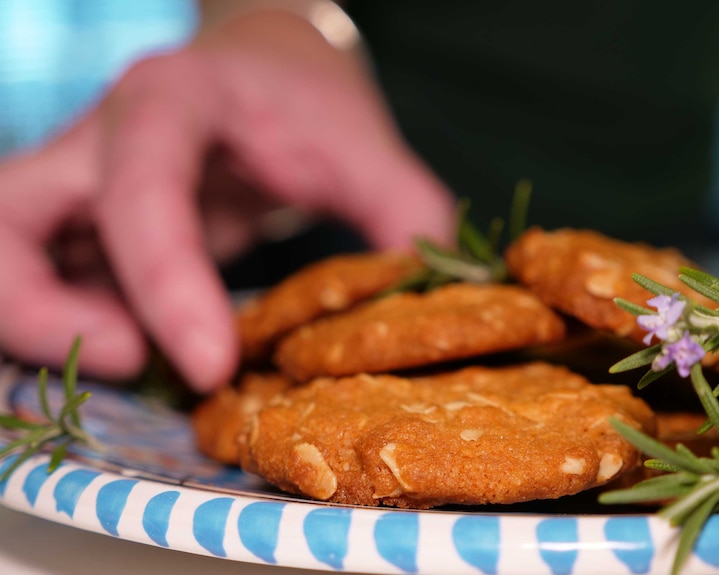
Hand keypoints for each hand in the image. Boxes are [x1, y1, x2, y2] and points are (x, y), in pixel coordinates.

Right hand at [0, 10, 454, 391]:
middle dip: (43, 310)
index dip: (166, 284)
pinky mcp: (81, 222)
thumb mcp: (366, 146)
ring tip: (140, 360)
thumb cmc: (306, 100)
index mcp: (172, 101)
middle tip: (134, 361)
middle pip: (5, 220)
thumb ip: (405, 213)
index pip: (140, 189)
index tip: (213, 366)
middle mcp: (100, 136)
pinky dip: (72, 328)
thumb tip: (418, 307)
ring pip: (5, 255)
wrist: (261, 66)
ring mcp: (78, 181)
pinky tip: (139, 348)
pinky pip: (42, 282)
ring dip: (48, 326)